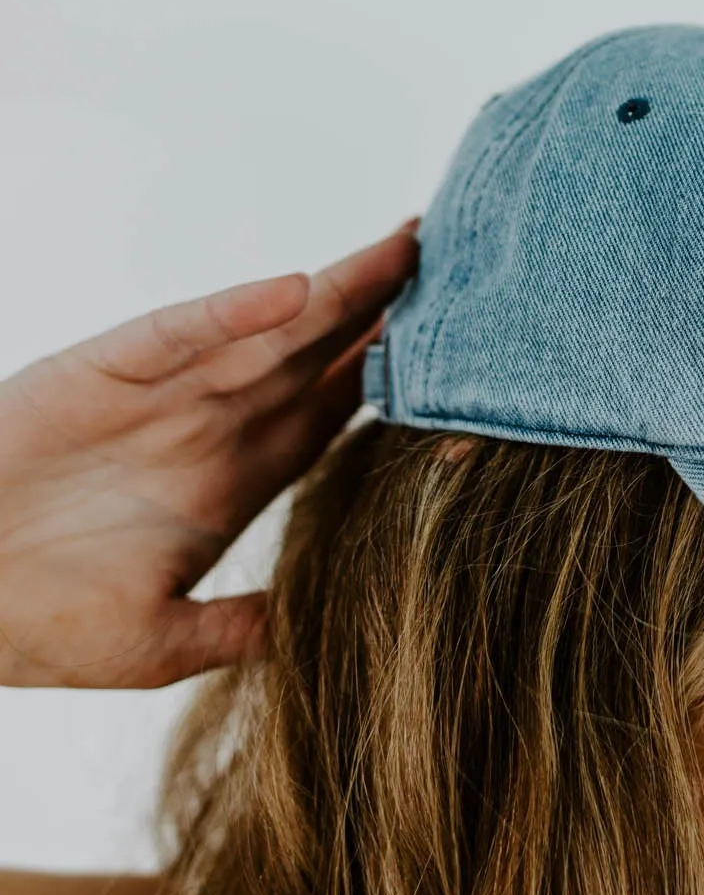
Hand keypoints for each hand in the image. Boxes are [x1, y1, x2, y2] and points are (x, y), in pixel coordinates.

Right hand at [0, 224, 419, 689]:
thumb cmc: (29, 623)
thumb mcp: (154, 643)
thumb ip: (237, 629)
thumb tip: (319, 630)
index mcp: (232, 482)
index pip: (336, 417)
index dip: (398, 380)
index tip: (468, 355)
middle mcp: (209, 425)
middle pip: (320, 355)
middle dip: (387, 311)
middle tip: (464, 265)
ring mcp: (161, 393)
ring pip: (267, 331)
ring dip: (336, 293)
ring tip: (406, 251)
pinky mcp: (103, 373)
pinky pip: (179, 333)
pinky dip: (232, 312)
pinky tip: (293, 293)